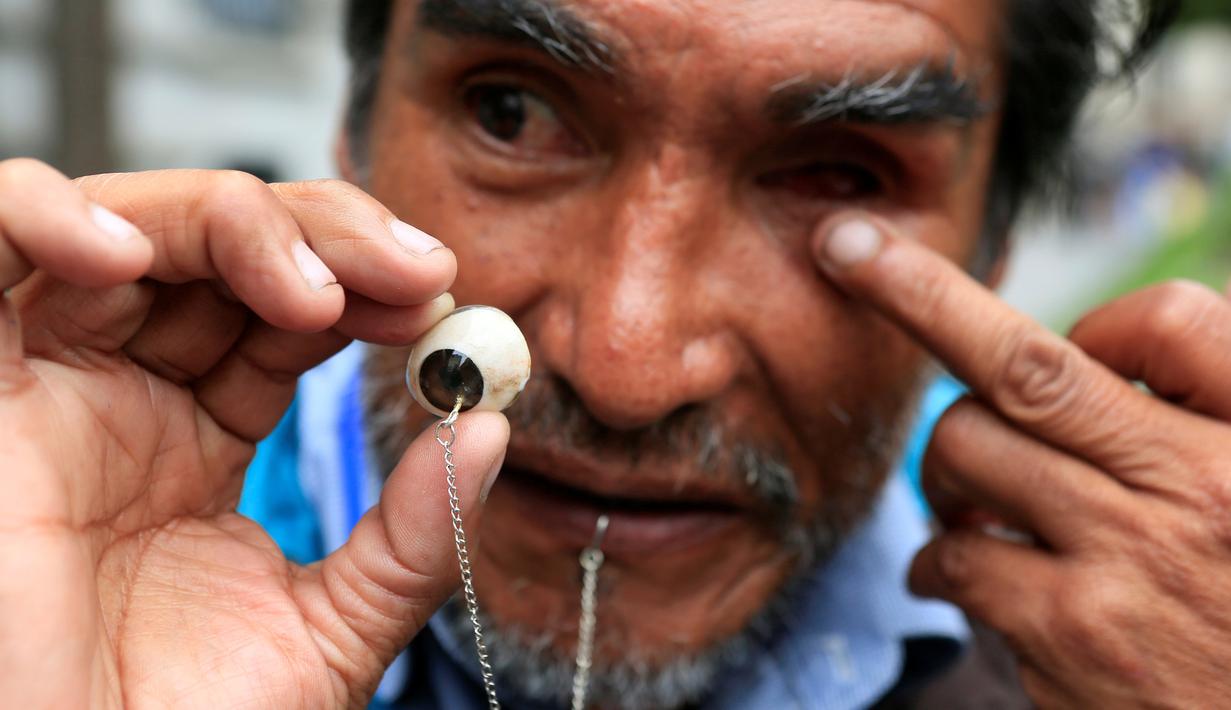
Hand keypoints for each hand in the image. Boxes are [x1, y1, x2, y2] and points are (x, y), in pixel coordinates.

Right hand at [0, 160, 508, 707]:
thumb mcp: (330, 629)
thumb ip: (412, 534)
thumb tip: (489, 433)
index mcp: (200, 438)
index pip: (288, 312)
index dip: (367, 287)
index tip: (441, 304)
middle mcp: (127, 397)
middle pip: (225, 249)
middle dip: (330, 239)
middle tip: (417, 274)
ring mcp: (53, 385)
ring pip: (133, 225)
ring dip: (236, 224)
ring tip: (317, 290)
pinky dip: (55, 215)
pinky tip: (136, 251)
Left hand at [813, 216, 1230, 707]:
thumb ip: (1190, 418)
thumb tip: (1082, 356)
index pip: (1173, 322)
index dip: (1101, 316)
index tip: (1057, 328)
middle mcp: (1199, 488)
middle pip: (1024, 364)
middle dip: (914, 291)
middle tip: (848, 253)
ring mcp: (1129, 561)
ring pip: (967, 447)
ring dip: (944, 466)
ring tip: (967, 501)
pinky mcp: (1072, 635)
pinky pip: (958, 557)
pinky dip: (938, 559)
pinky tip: (956, 574)